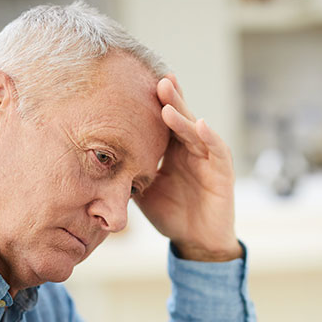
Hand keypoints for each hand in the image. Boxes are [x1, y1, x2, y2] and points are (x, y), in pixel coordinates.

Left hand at [135, 74, 242, 261]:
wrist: (196, 242)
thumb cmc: (172, 215)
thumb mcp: (144, 192)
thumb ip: (129, 173)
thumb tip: (98, 161)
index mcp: (174, 151)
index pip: (165, 121)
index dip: (156, 103)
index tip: (141, 83)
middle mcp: (192, 150)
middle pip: (181, 118)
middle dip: (170, 99)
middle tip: (157, 79)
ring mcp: (209, 159)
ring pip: (196, 131)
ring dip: (184, 115)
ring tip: (168, 101)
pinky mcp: (223, 173)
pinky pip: (217, 151)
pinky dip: (210, 137)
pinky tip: (200, 125)